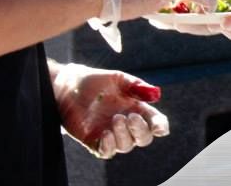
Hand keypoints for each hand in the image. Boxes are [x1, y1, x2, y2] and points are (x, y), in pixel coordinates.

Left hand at [53, 63, 167, 158]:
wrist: (70, 86)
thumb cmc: (97, 81)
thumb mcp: (119, 79)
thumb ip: (137, 86)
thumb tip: (156, 94)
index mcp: (137, 109)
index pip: (155, 123)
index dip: (160, 126)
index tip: (159, 127)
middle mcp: (126, 124)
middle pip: (143, 138)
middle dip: (141, 130)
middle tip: (130, 117)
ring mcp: (111, 134)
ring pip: (126, 146)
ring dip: (124, 135)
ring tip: (115, 119)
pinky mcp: (94, 141)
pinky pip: (107, 152)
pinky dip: (109, 146)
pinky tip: (105, 133)